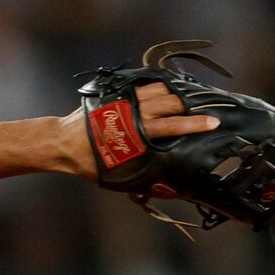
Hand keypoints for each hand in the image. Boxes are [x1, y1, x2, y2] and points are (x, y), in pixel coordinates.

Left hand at [54, 80, 220, 178]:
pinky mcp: (118, 92)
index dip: (195, 125)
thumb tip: (169, 189)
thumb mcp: (117, 175)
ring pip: (161, 90)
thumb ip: (144, 179)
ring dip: (176, 96)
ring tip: (187, 103)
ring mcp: (126, 98)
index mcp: (136, 131)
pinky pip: (146, 85)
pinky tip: (168, 93)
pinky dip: (160, 88)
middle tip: (202, 112)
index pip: (173, 125)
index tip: (213, 123)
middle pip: (172, 102)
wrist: (61, 143)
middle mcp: (134, 111)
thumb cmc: (89, 163)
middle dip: (188, 108)